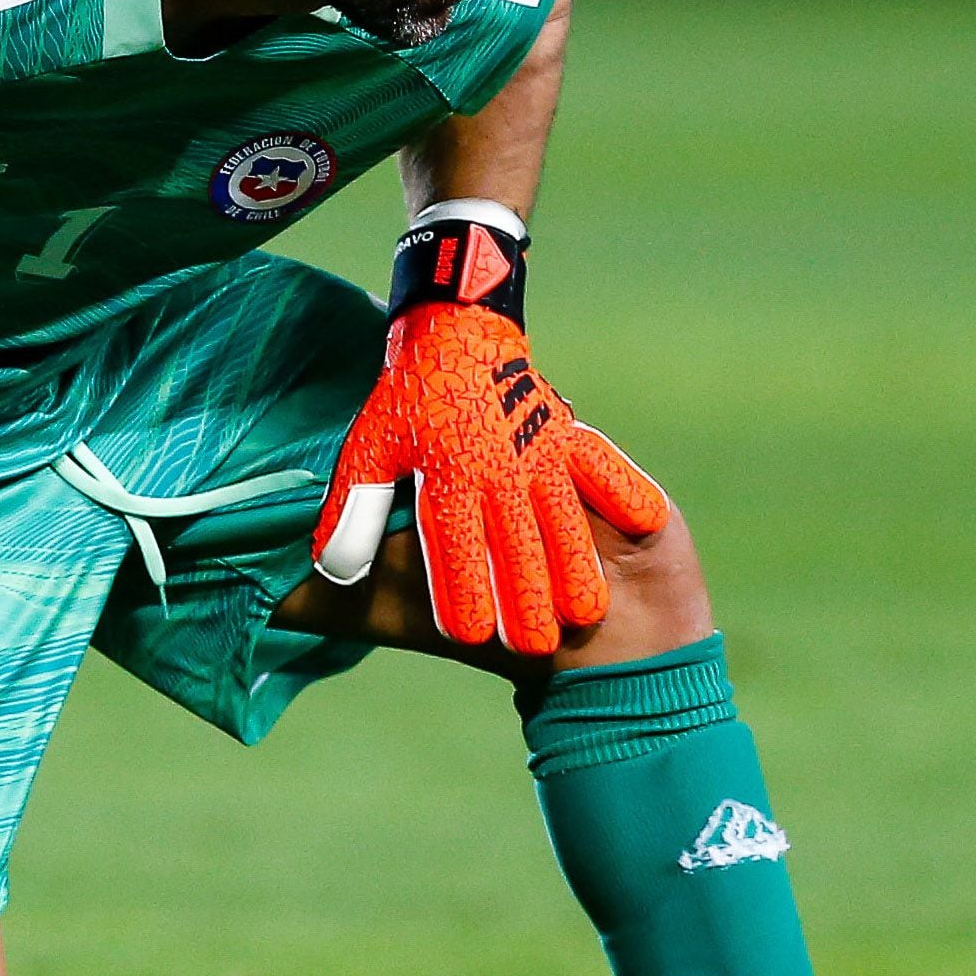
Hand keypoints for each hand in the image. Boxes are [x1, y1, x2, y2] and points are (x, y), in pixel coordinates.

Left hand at [311, 303, 670, 654]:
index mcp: (446, 474)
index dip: (460, 588)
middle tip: (536, 647)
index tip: (468, 634)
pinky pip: (604, 464)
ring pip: (564, 516)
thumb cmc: (411, 399)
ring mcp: (540, 450)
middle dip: (525, 597)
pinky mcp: (571, 432)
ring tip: (587, 611)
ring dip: (576, 564)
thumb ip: (354, 509)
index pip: (454, 543)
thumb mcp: (370, 449)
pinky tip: (644, 527)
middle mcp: (496, 468)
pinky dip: (625, 491)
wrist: (459, 328)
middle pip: (515, 543)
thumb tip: (331, 568)